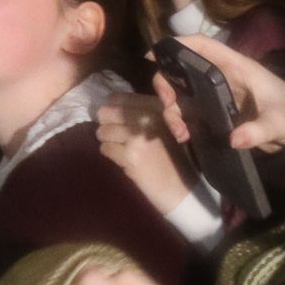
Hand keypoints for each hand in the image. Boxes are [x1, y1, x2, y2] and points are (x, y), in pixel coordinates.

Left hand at [96, 92, 194, 214]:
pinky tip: (125, 159)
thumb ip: (144, 108)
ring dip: (108, 141)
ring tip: (123, 148)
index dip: (112, 109)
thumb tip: (110, 100)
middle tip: (118, 135)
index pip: (117, 98)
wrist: (181, 187)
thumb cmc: (174, 155)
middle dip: (107, 124)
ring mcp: (138, 138)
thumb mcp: (167, 124)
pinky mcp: (130, 157)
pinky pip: (105, 148)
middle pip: (105, 113)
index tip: (118, 120)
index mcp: (156, 107)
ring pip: (102, 131)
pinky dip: (111, 154)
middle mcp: (147, 119)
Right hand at [153, 37, 284, 153]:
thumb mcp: (279, 122)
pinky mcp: (215, 114)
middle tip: (168, 105)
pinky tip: (183, 137)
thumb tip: (233, 140)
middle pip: (182, 71)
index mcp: (236, 67)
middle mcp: (221, 78)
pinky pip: (190, 114)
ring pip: (182, 95)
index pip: (203, 46)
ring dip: (172, 110)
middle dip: (167, 85)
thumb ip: (258, 130)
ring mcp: (215, 96)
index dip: (177, 44)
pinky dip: (181, 123)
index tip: (153, 54)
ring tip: (180, 132)